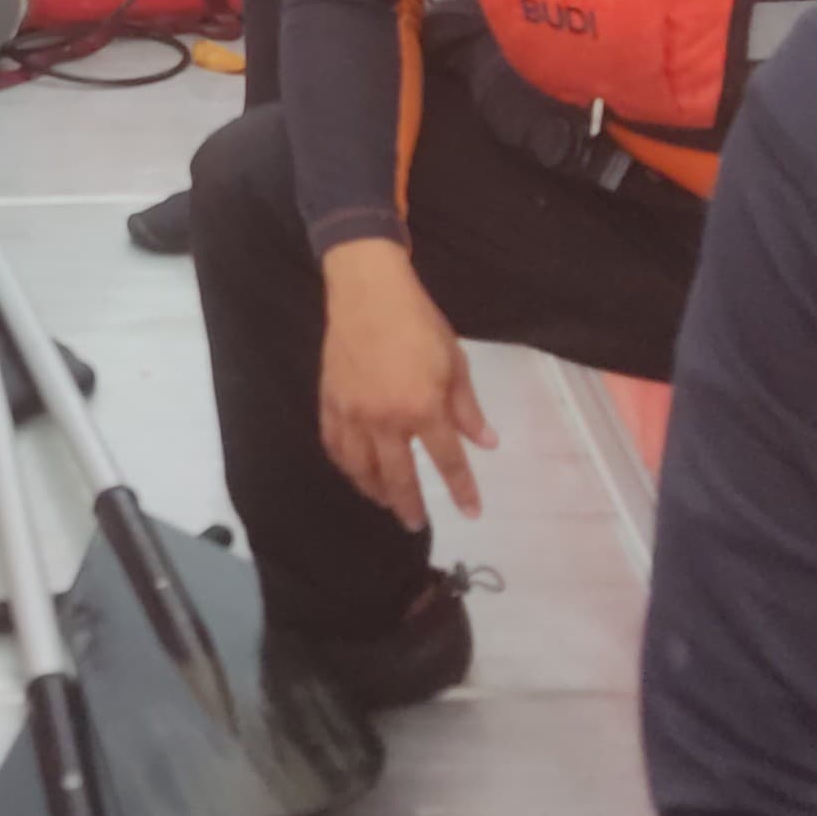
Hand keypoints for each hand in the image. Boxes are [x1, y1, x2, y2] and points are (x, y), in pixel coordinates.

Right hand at [316, 241, 495, 531]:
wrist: (368, 291)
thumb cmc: (418, 322)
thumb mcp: (454, 362)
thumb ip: (467, 408)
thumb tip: (486, 443)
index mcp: (422, 408)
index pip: (447, 460)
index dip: (461, 490)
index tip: (472, 512)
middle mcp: (385, 420)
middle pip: (398, 477)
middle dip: (410, 505)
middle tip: (416, 524)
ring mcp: (353, 414)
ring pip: (361, 469)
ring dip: (375, 491)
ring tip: (386, 501)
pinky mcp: (330, 403)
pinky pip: (335, 446)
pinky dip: (345, 465)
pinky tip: (354, 471)